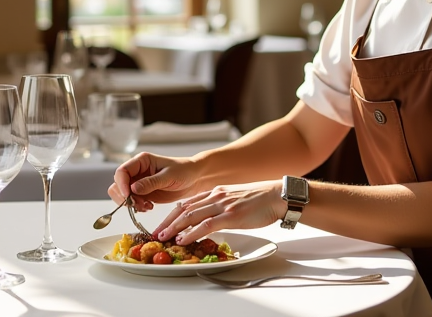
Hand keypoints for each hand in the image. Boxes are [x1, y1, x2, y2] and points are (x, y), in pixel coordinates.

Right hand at [107, 152, 199, 211]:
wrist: (195, 179)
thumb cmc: (184, 171)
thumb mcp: (169, 176)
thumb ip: (151, 182)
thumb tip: (132, 189)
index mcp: (141, 161)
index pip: (122, 171)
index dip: (121, 184)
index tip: (128, 196)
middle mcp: (137, 172)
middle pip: (118, 184)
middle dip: (125, 197)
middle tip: (138, 204)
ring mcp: (139, 183)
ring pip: (123, 195)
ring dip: (131, 204)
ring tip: (146, 206)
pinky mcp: (144, 194)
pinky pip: (132, 202)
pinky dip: (137, 207)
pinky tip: (149, 207)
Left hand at [150, 180, 284, 244]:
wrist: (277, 196)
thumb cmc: (259, 200)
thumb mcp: (234, 199)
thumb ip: (220, 207)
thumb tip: (209, 220)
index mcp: (215, 192)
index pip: (187, 203)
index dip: (172, 215)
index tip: (162, 225)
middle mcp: (215, 196)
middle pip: (184, 209)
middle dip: (167, 222)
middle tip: (155, 234)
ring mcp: (222, 205)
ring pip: (190, 215)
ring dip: (174, 228)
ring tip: (163, 238)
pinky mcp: (230, 215)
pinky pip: (205, 225)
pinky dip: (191, 232)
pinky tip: (182, 239)